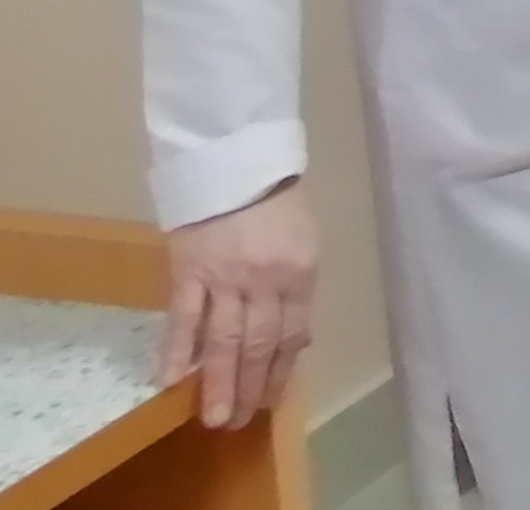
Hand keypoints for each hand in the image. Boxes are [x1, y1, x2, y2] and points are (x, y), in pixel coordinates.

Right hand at [161, 183, 315, 429]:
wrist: (236, 160)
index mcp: (299, 273)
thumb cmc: (277, 201)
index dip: (280, 372)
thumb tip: (298, 340)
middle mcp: (265, 281)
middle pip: (257, 345)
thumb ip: (297, 291)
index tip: (269, 401)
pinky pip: (183, 317)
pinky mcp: (189, 269)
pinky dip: (178, 350)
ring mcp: (225, 277)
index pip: (291, 335)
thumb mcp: (304, 243)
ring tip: (213, 416)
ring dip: (218, 383)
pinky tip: (172, 380)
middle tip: (237, 422)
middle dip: (249, 388)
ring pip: (222, 340)